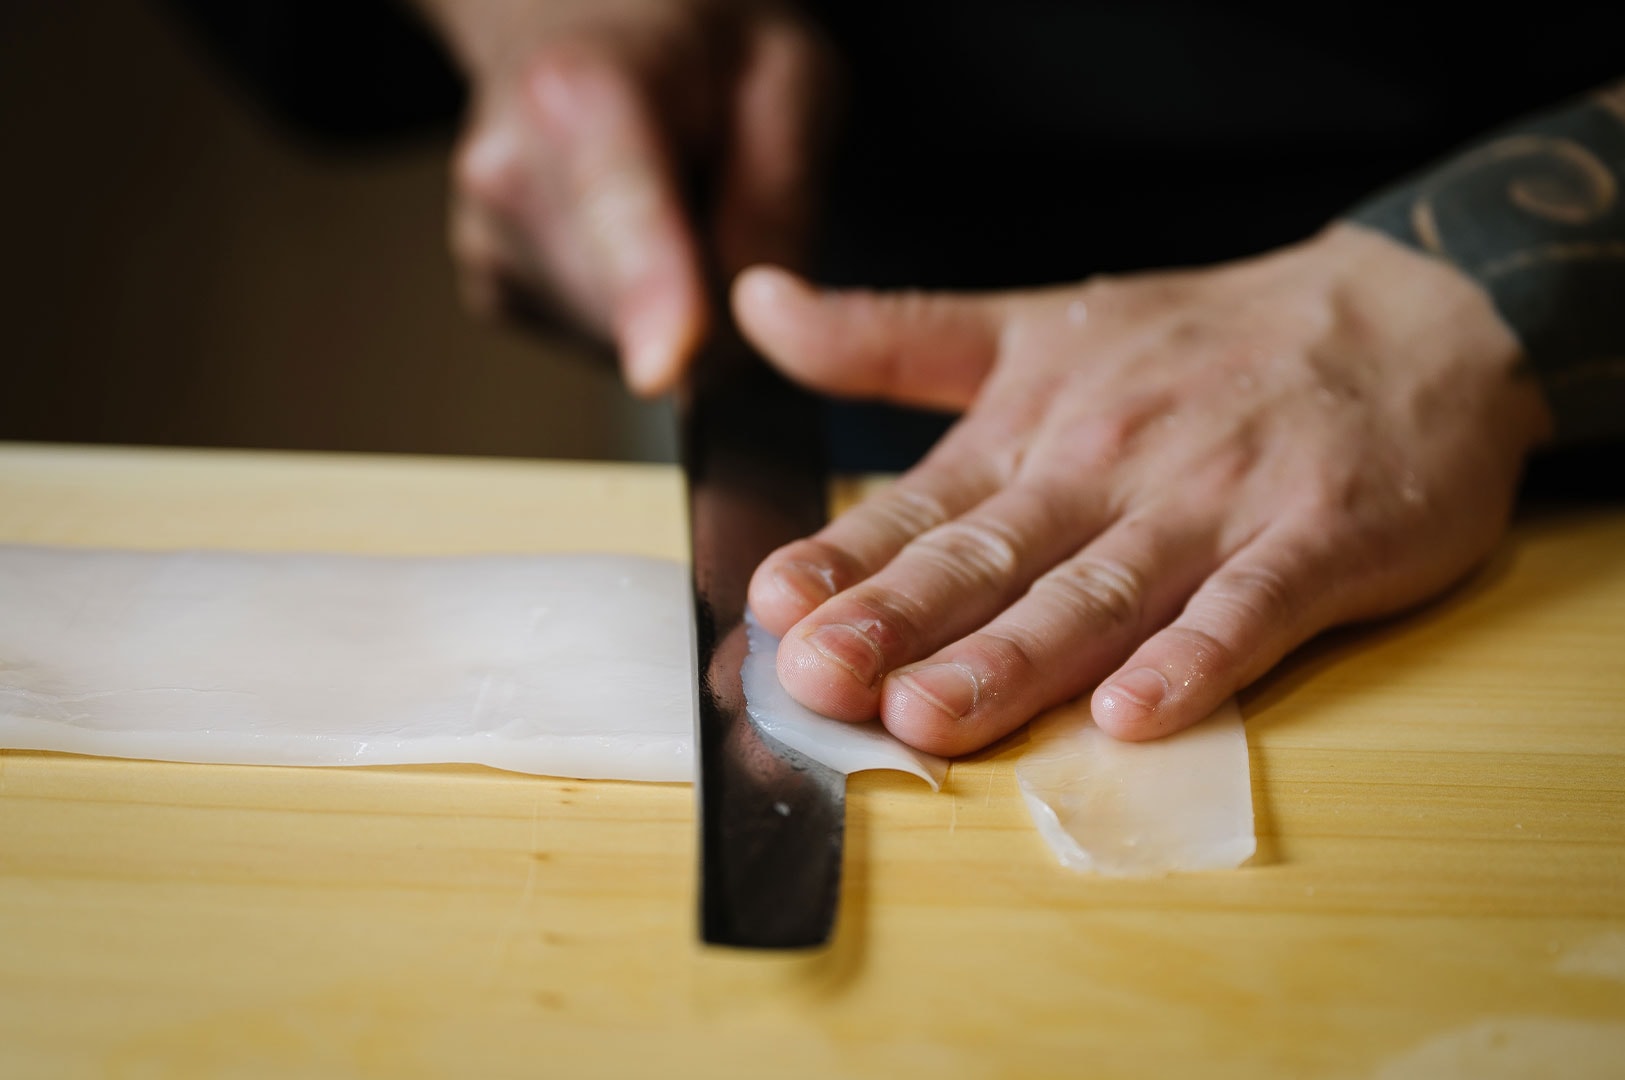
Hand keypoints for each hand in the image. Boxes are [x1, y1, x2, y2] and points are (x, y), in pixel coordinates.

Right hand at [417, 0, 832, 393]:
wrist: (586, 16)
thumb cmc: (698, 40)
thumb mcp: (789, 82)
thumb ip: (780, 209)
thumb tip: (747, 341)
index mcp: (580, 96)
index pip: (622, 217)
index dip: (649, 299)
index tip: (662, 368)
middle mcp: (506, 174)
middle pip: (641, 314)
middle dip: (709, 297)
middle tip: (718, 188)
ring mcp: (487, 241)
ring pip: (626, 342)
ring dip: (676, 300)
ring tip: (666, 191)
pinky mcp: (492, 289)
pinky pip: (602, 343)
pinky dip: (638, 308)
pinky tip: (630, 229)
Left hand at [735, 225, 1553, 753]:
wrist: (1412, 315)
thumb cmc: (1204, 340)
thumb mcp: (1033, 324)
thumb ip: (892, 334)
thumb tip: (756, 305)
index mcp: (1032, 429)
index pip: (920, 507)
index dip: (845, 558)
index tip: (770, 605)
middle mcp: (1107, 468)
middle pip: (992, 558)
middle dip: (901, 620)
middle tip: (819, 675)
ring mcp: (1212, 507)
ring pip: (1098, 594)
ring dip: (1014, 658)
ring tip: (932, 713)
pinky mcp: (1316, 540)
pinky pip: (1248, 609)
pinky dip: (1196, 661)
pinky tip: (1137, 716)